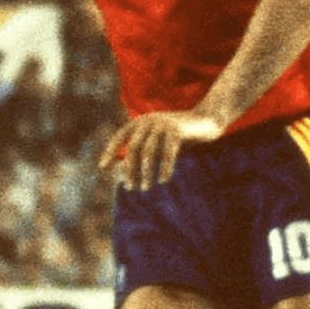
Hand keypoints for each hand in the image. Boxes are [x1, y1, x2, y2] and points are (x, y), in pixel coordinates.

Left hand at [99, 110, 226, 190]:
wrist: (207, 120)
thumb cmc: (180, 136)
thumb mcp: (158, 144)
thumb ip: (143, 155)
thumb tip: (125, 176)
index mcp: (140, 122)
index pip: (119, 137)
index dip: (110, 152)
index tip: (102, 168)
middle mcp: (148, 120)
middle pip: (132, 148)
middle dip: (129, 170)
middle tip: (130, 187)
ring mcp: (162, 124)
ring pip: (148, 152)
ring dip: (145, 172)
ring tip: (145, 188)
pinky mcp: (176, 130)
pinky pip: (167, 152)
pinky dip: (164, 167)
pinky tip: (163, 180)